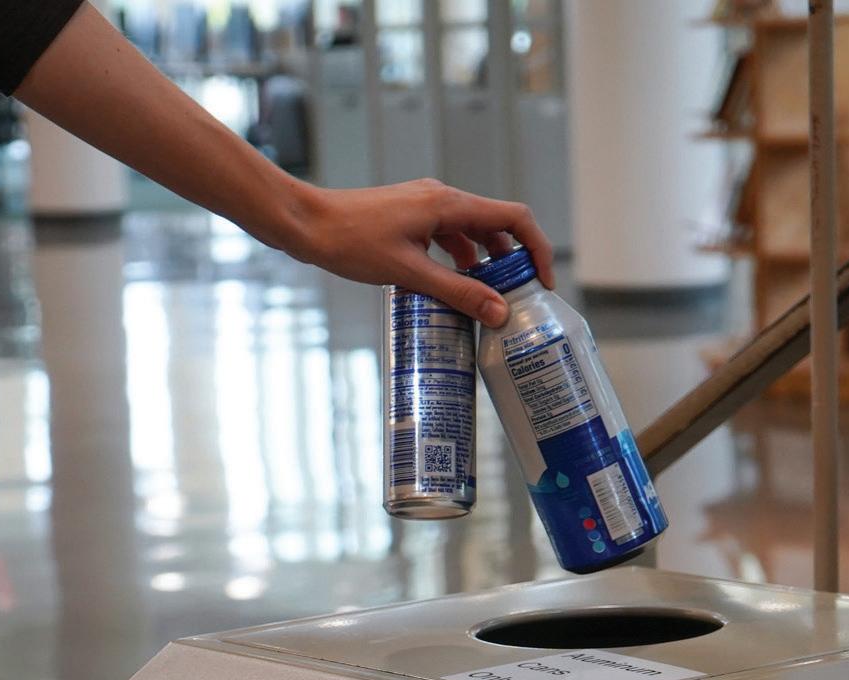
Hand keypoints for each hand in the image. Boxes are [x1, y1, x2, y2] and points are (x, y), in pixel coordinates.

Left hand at [285, 179, 555, 326]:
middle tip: (517, 297)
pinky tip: (452, 283)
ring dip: (485, 261)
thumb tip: (500, 312)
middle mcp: (441, 197)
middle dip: (513, 259)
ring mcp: (424, 204)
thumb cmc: (349, 242)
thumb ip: (458, 292)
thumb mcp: (409, 273)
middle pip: (497, 224)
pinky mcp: (409, 215)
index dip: (537, 248)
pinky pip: (448, 234)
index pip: (514, 217)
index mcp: (448, 204)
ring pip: (471, 231)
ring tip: (488, 297)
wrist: (305, 224)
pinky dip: (459, 258)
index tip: (543, 282)